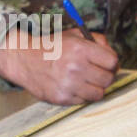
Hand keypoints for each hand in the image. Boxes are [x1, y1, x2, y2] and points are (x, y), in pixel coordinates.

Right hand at [0, 27, 119, 104]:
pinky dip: (81, 95)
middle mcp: (76, 67)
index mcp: (80, 49)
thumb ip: (96, 40)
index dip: (111, 62)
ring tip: (85, 80)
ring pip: (99, 93)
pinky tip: (73, 85)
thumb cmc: (51, 46)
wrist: (23, 59)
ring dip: (94, 87)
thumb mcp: (73, 35)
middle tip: (96, 73)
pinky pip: (84, 101)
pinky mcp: (62, 98)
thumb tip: (112, 54)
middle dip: (105, 75)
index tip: (106, 63)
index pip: (112, 61)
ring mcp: (69, 84)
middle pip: (108, 79)